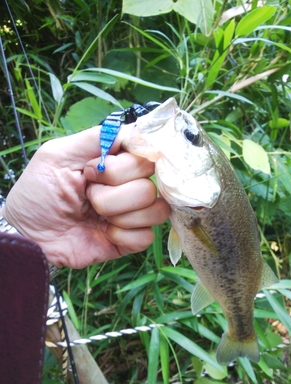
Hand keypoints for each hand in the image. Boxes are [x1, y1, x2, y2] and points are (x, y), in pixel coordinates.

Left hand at [0, 126, 169, 267]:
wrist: (29, 236)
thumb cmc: (38, 193)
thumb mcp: (58, 154)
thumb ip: (96, 138)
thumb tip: (136, 129)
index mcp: (115, 163)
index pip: (147, 155)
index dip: (125, 165)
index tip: (97, 170)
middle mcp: (128, 186)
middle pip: (150, 185)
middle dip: (113, 194)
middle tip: (87, 195)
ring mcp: (132, 214)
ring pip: (155, 210)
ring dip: (119, 214)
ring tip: (95, 216)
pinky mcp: (131, 240)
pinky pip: (147, 236)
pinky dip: (123, 236)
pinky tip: (104, 234)